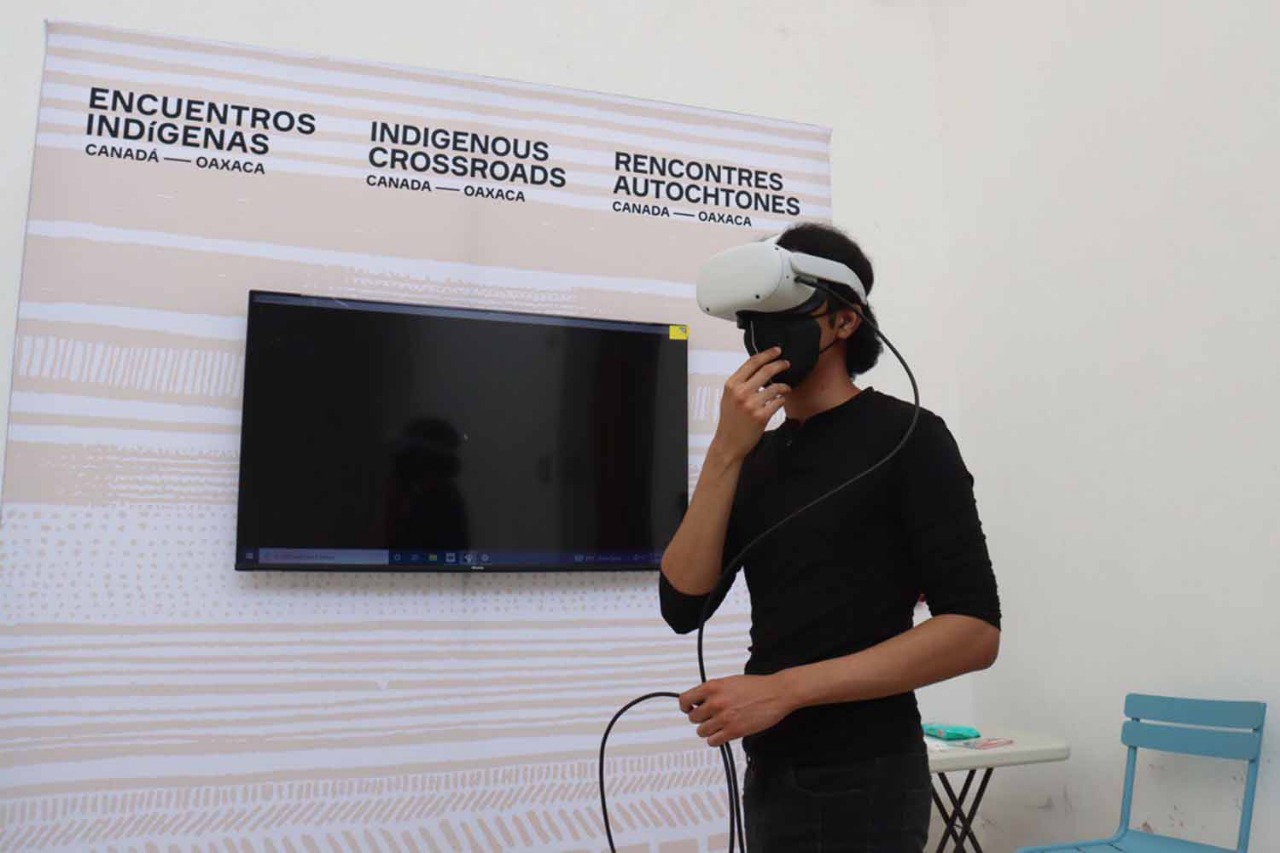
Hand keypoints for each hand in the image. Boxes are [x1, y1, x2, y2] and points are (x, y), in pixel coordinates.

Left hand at [678, 674, 794, 747]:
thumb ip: (713, 691)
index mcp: (713, 687)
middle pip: (693, 718)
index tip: (688, 709)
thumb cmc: (756, 686)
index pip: (685, 700)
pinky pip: (713, 741)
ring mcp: (724, 718)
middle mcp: (715, 702)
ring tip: (718, 726)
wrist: (776, 693)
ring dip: (709, 730)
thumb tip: (701, 700)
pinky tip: (723, 734)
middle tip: (709, 717)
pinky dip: (716, 739)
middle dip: (700, 718)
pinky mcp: (733, 731)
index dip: (685, 706)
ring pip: (701, 731)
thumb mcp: (729, 681)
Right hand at [711, 348, 789, 461]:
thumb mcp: (729, 397)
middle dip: (780, 365)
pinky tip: (780, 401)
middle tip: (786, 364)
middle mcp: (740, 392)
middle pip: (766, 371)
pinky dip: (781, 400)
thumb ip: (741, 383)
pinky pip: (778, 402)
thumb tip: (759, 369)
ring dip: (784, 386)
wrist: (728, 443)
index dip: (767, 354)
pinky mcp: (761, 416)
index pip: (752, 362)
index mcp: (732, 385)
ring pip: (775, 387)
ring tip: (786, 388)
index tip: (777, 351)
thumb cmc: (729, 421)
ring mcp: (751, 404)